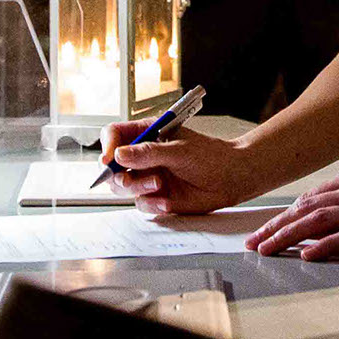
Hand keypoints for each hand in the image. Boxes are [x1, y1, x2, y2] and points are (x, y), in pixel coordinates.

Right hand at [100, 120, 261, 217]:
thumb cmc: (211, 156)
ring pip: (124, 187)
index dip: (107, 147)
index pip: (114, 135)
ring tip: (159, 186)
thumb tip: (119, 155)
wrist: (230, 178)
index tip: (109, 160)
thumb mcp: (179, 150)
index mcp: (147, 134)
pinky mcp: (156, 196)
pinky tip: (167, 201)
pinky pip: (141, 204)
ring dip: (138, 189)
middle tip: (130, 180)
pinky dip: (152, 204)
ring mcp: (148, 176)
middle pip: (113, 166)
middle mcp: (143, 156)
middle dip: (119, 176)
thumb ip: (148, 153)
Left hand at [244, 167, 338, 261]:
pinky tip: (307, 255)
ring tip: (268, 250)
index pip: (308, 198)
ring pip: (320, 220)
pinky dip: (325, 245)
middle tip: (253, 244)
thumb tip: (312, 223)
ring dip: (290, 236)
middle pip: (307, 208)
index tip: (261, 232)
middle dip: (276, 226)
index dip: (282, 216)